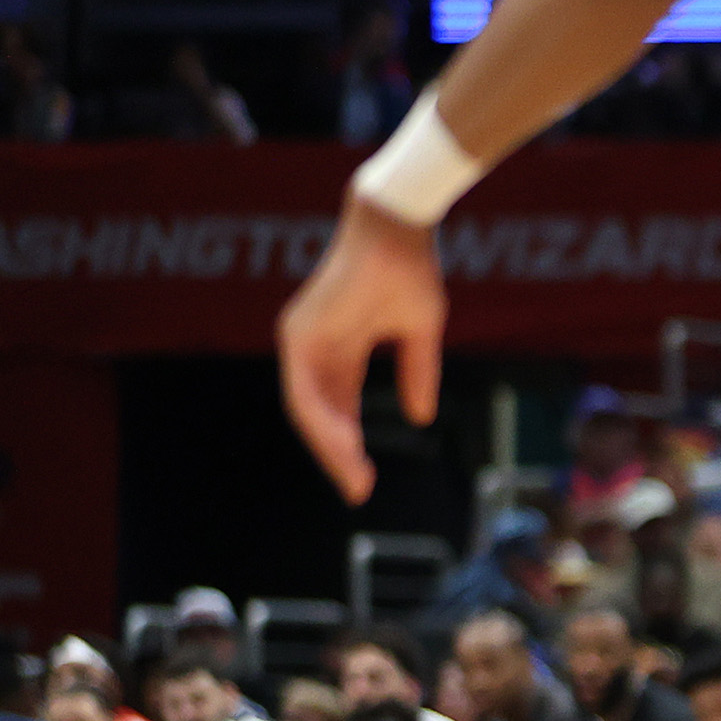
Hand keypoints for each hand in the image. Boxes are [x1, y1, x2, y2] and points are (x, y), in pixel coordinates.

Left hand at [277, 197, 443, 504]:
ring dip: (331, 447)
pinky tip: (344, 447)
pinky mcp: (300, 336)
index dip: (350, 441)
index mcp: (339, 345)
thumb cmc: (409, 270)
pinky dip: (324, 423)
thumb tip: (419, 418)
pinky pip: (304, 392)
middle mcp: (313, 346)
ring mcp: (303, 341)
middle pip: (319, 414)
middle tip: (359, 491)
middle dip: (338, 455)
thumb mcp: (420, 332)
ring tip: (355, 479)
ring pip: (308, 410)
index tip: (365, 477)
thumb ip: (416, 373)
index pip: (337, 406)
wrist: (395, 229)